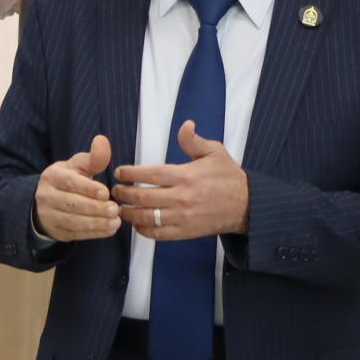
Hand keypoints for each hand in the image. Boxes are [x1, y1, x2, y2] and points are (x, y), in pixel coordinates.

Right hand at [34, 134, 122, 242]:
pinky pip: (76, 233)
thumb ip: (93, 158)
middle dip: (95, 208)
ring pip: (74, 221)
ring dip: (96, 223)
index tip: (106, 192)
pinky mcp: (56, 231)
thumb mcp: (77, 166)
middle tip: (115, 210)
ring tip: (115, 222)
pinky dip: (94, 233)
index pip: (70, 182)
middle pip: (72, 204)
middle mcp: (47, 196)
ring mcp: (49, 216)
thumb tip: (102, 141)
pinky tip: (109, 230)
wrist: (46, 202)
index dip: (88, 188)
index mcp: (52, 176)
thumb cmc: (68, 180)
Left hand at [112, 121, 247, 239]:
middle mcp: (181, 197)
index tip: (119, 172)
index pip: (150, 175)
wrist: (245, 205)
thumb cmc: (228, 176)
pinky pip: (158, 234)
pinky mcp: (185, 232)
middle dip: (124, 194)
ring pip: (147, 217)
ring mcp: (182, 217)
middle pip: (143, 197)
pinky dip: (144, 230)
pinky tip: (137, 224)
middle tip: (114, 191)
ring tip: (120, 208)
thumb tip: (185, 126)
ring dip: (129, 213)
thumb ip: (194, 141)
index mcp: (185, 175)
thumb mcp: (215, 152)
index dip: (130, 174)